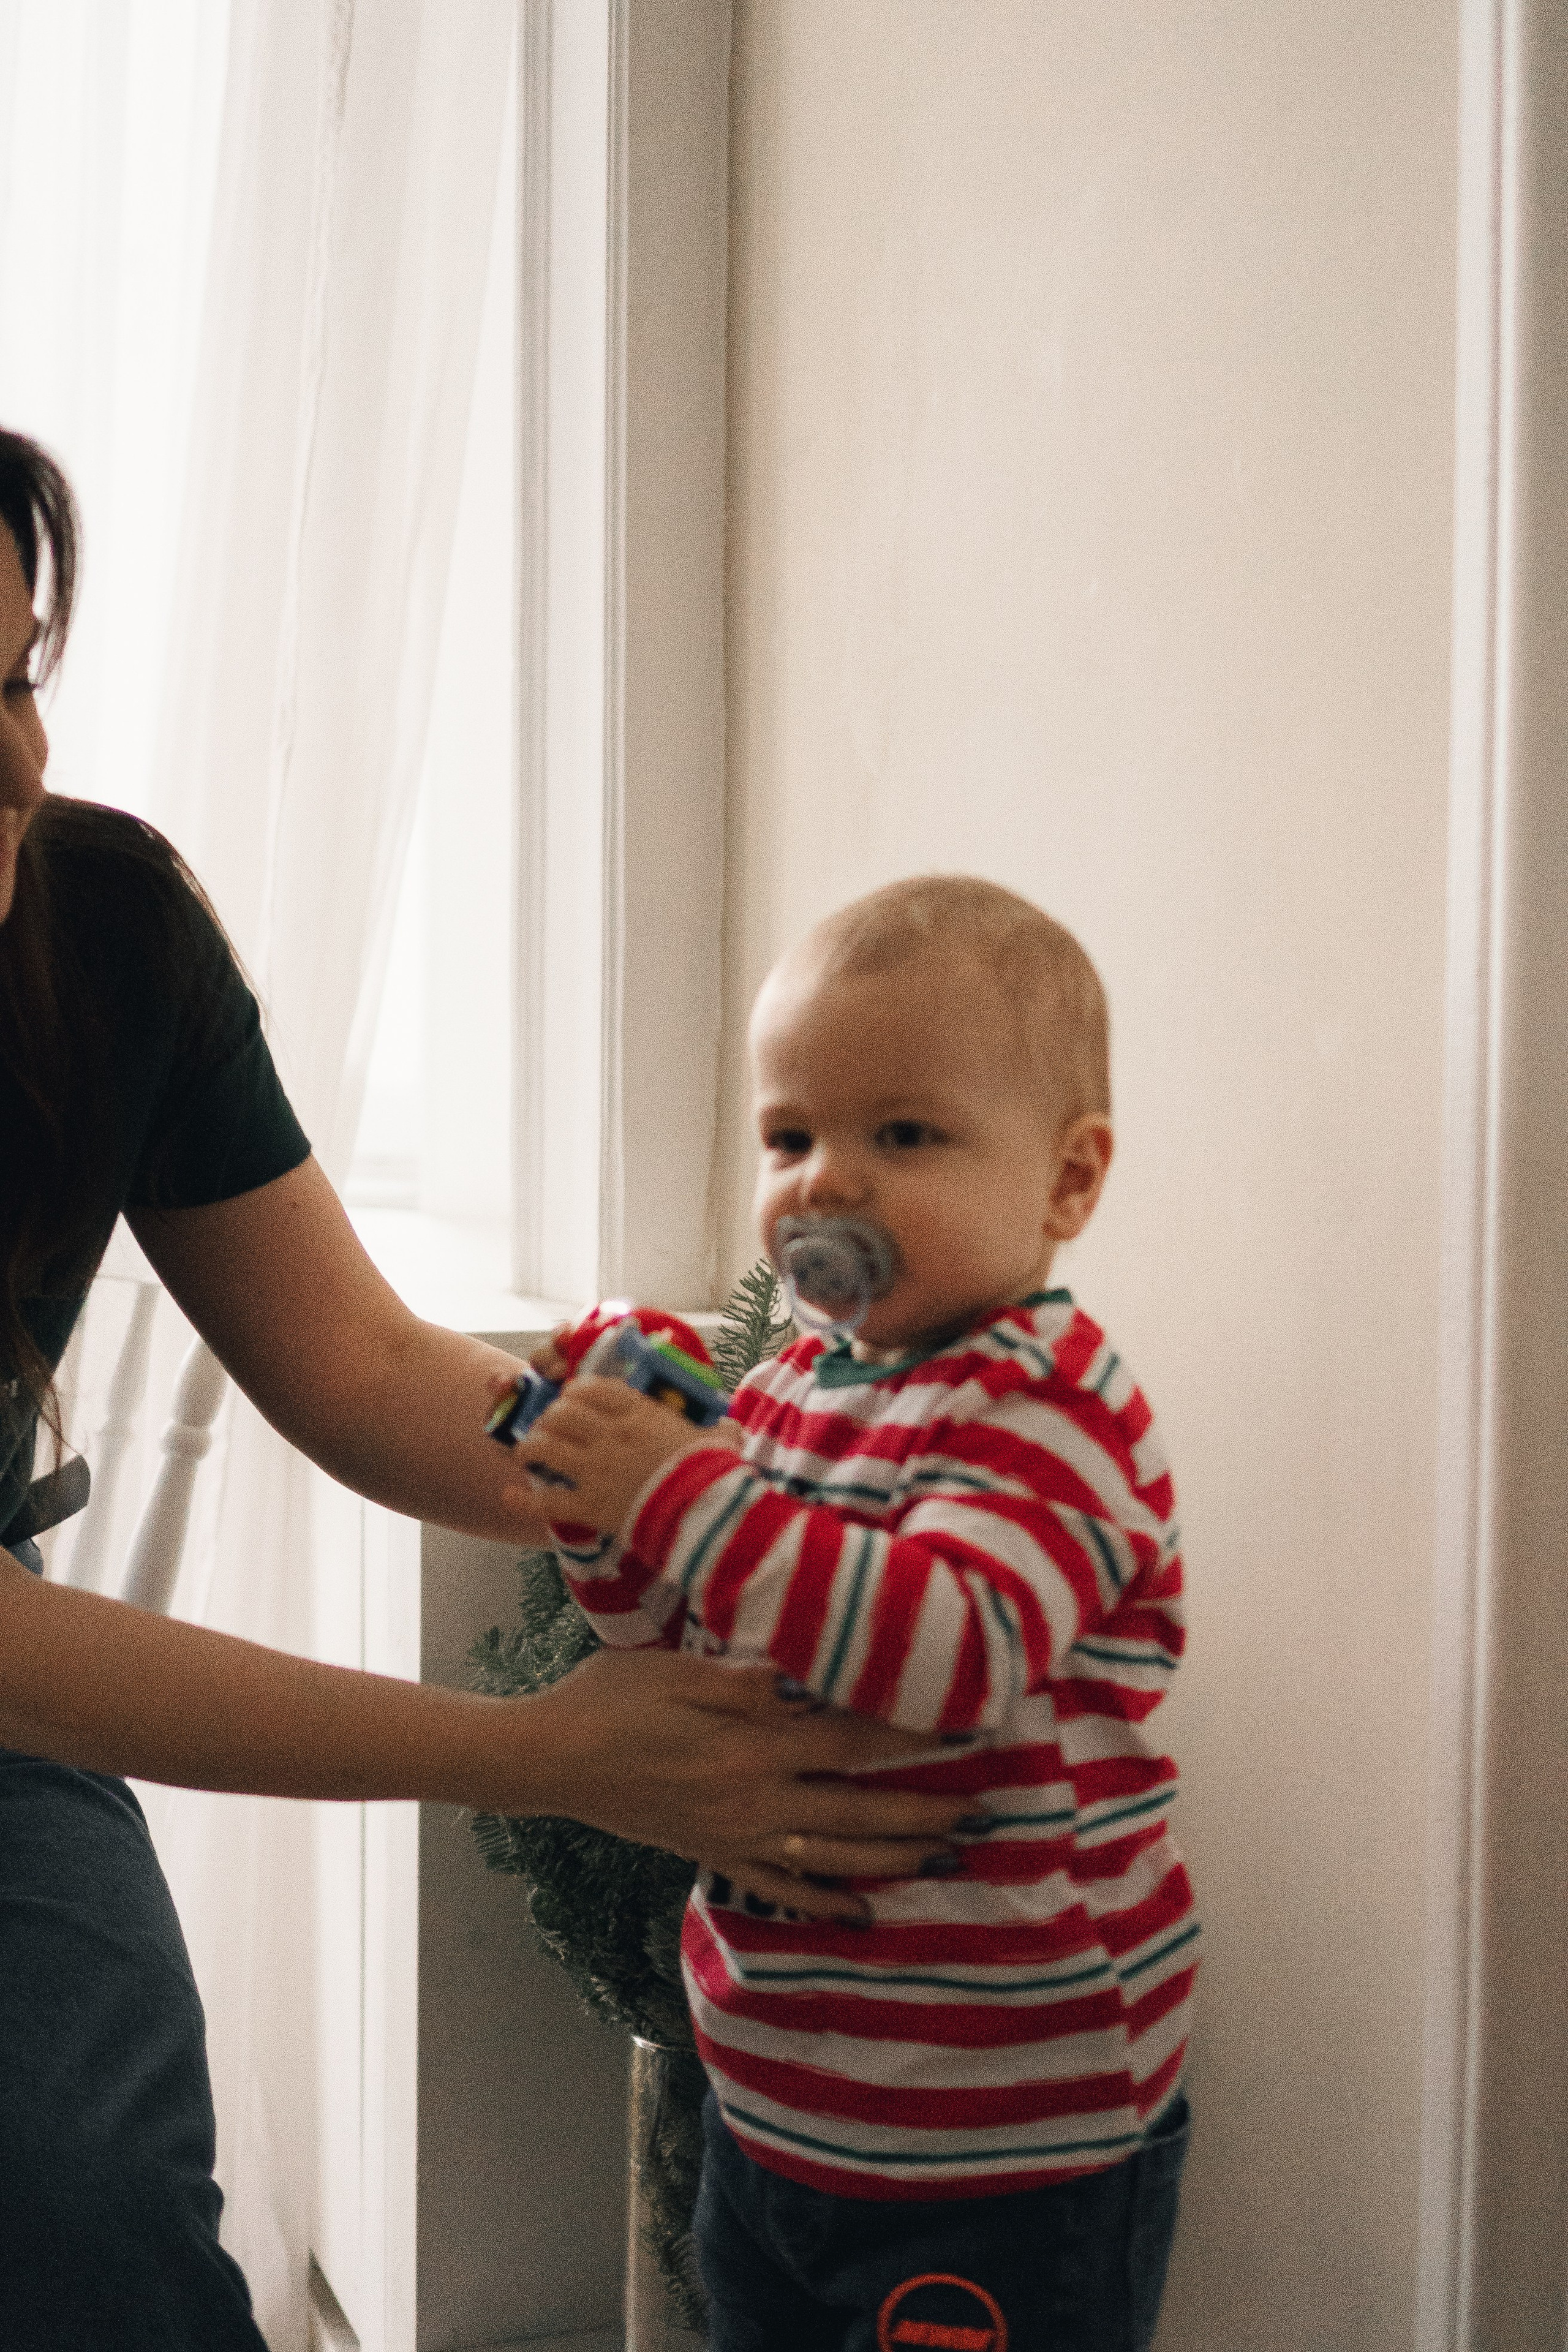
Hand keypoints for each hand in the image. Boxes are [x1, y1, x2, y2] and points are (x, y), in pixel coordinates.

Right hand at [520, 1647, 966, 1922]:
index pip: (853, 1742)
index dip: (912, 1737)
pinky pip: (781, 1887)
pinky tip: (864, 1912)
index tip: (964, 1730)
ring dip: (893, 1857)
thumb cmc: (611, 1697)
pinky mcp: (712, 1854)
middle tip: (983, 1807)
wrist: (548, 1757)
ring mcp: (735, 1835)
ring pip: (833, 1858)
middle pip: (859, 1811)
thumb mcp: (680, 1668)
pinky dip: (826, 1903)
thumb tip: (813, 1678)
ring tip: (945, 1854)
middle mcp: (755, 1801)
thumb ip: (749, 1678)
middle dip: (924, 1810)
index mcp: (752, 1746)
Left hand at [521, 1377, 732, 1531]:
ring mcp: (597, 1470)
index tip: (574, 1397)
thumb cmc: (716, 1475)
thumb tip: (733, 1430)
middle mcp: (612, 1435)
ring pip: (546, 1446)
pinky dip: (524, 1500)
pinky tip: (509, 1496)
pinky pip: (546, 1501)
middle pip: (562, 1413)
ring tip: (526, 1452)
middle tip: (547, 1425)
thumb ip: (720, 1431)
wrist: (707, 1515)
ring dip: (531, 1447)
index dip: (577, 1390)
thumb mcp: (720, 1442)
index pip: (595, 1388)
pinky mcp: (590, 1506)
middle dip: (549, 1416)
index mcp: (641, 1414)